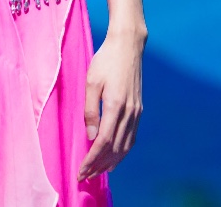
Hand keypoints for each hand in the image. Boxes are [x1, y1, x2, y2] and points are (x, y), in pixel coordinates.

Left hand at [78, 29, 143, 180]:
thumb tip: (91, 137)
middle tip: (86, 176)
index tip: (81, 170)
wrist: (128, 45)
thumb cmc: (105, 60)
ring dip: (112, 161)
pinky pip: (132, 137)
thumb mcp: (91, 82)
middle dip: (99, 165)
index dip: (92, 159)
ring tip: (99, 172)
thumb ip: (90, 110)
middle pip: (114, 148)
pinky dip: (123, 151)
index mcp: (116, 105)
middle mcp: (129, 111)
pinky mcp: (139, 109)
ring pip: (125, 145)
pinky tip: (115, 156)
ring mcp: (136, 111)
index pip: (103, 142)